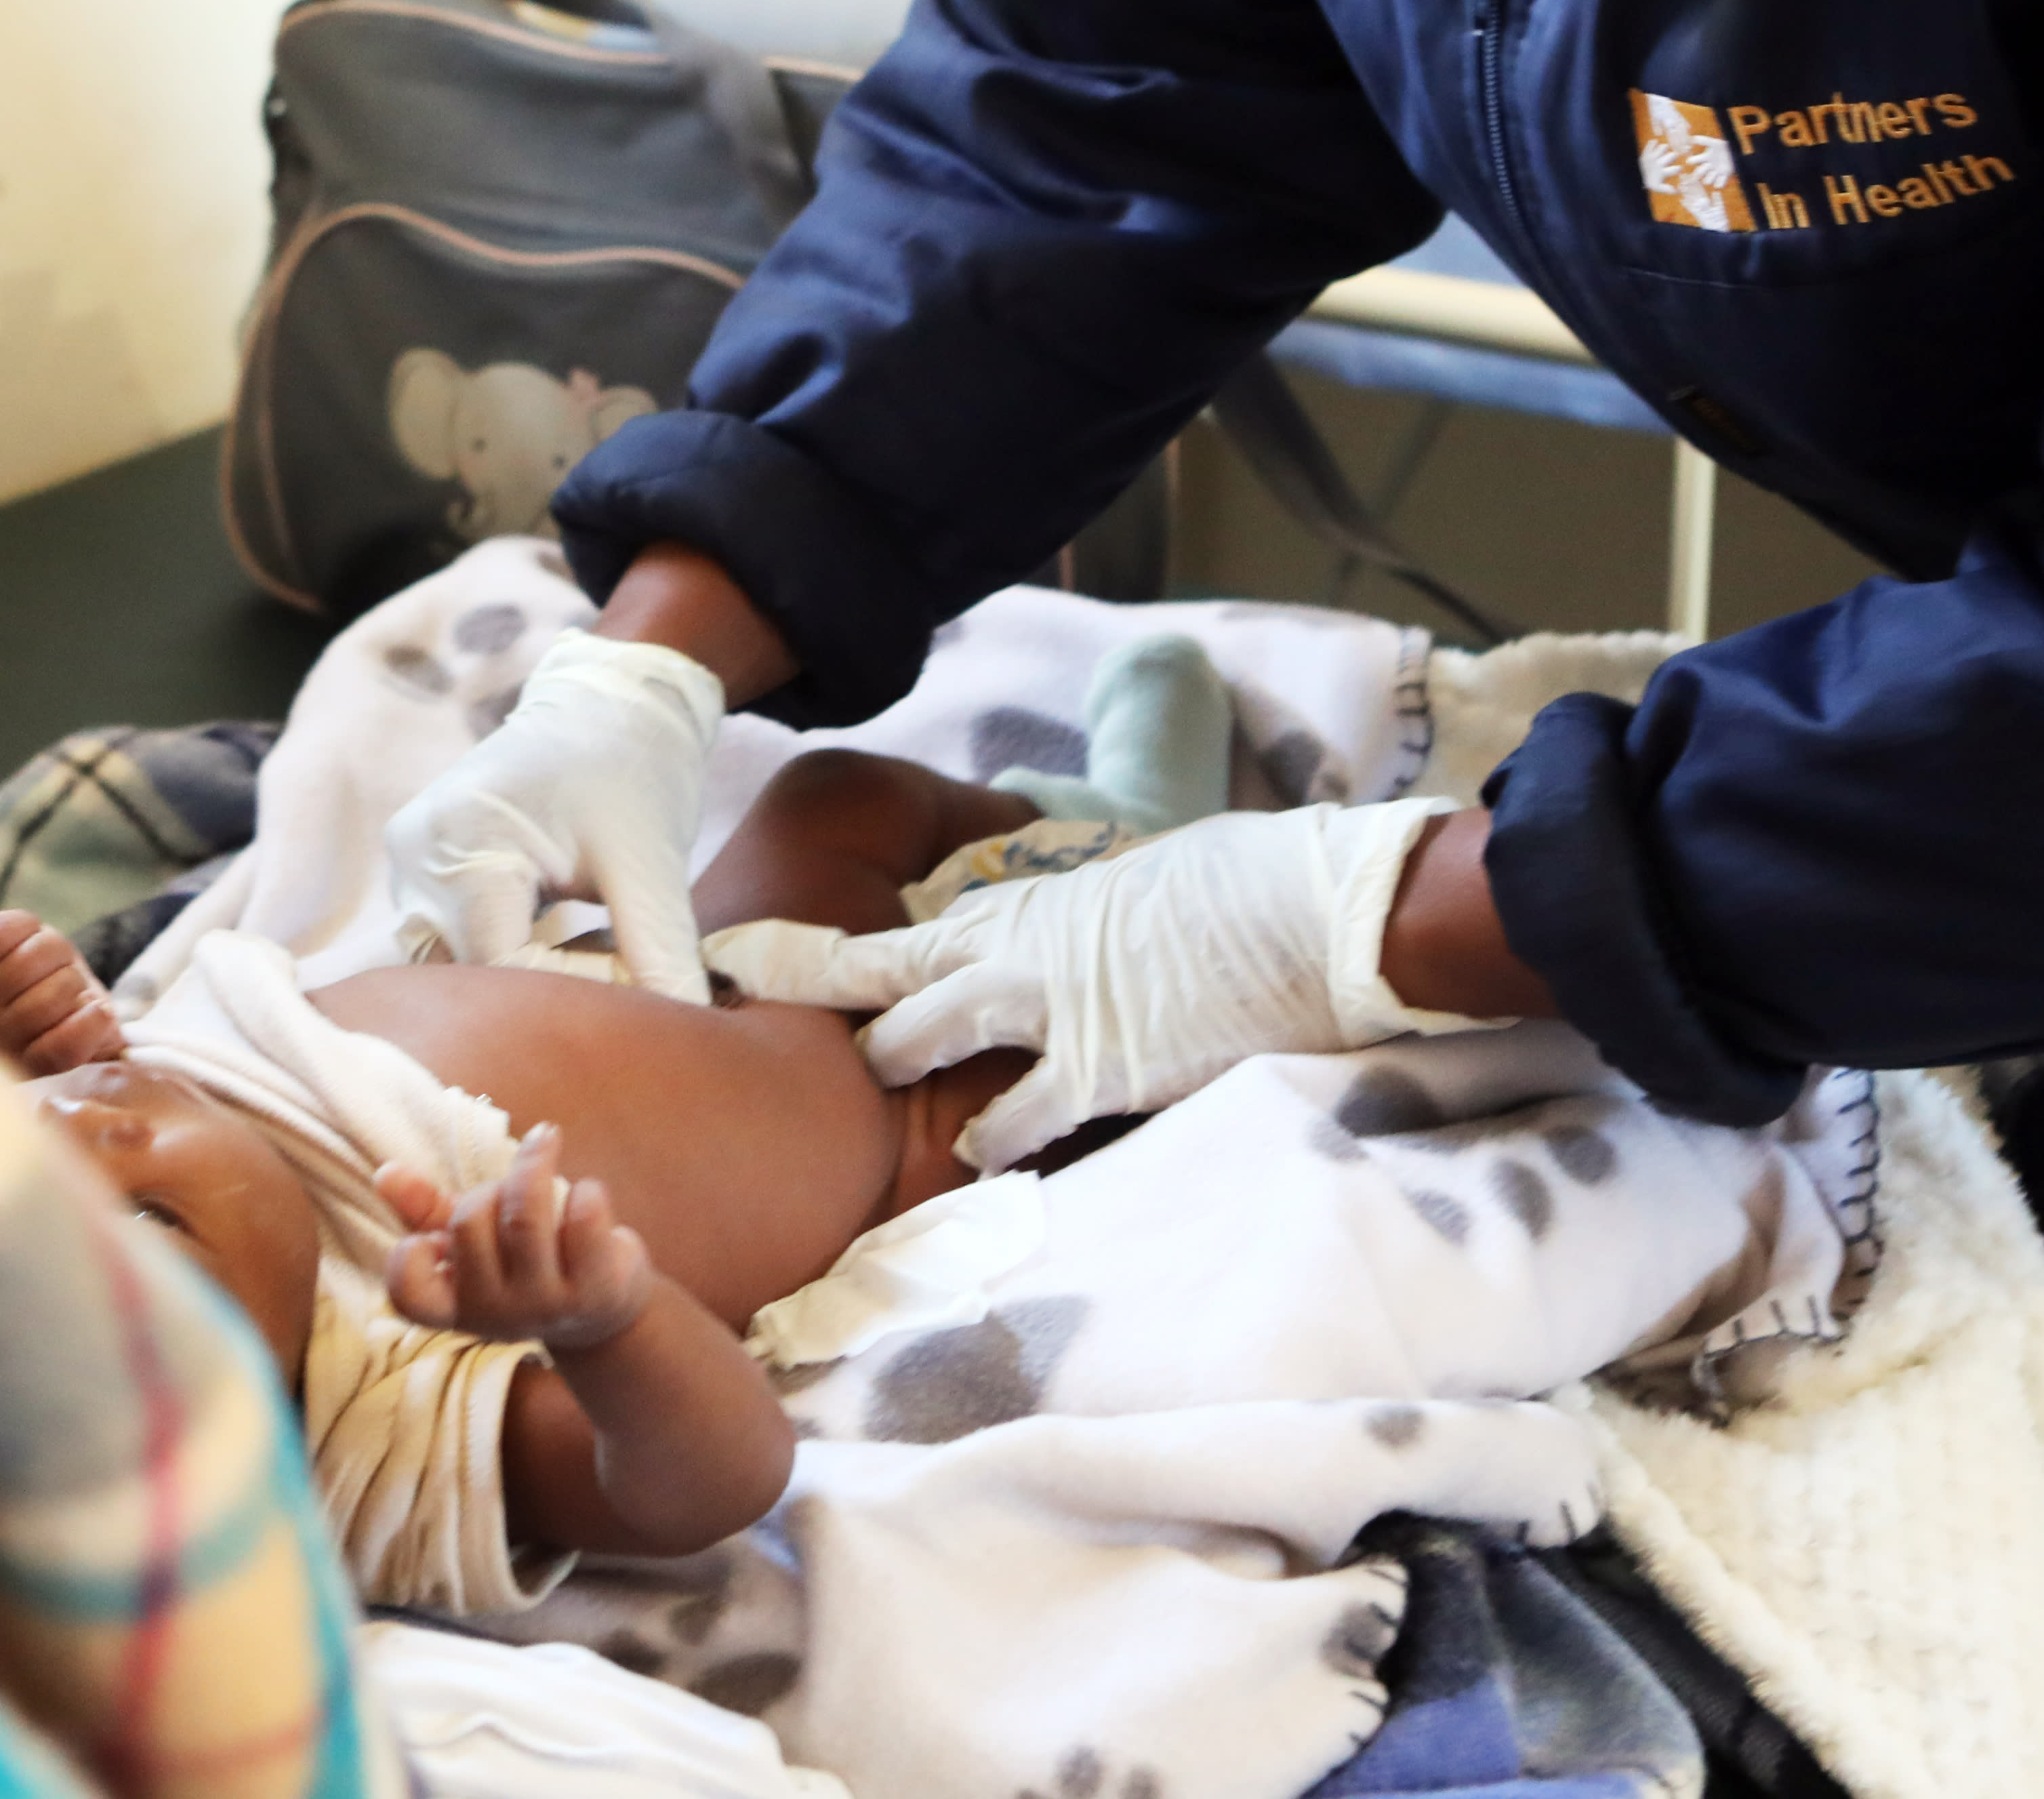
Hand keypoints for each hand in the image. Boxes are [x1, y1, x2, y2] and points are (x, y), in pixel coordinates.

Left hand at [0, 910, 123, 1075]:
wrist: (10, 997)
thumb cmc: (60, 1016)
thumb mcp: (89, 1034)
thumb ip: (101, 1034)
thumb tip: (100, 1014)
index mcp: (32, 1065)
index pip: (61, 1051)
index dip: (89, 1027)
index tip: (99, 1011)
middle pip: (50, 998)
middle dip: (73, 982)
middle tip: (69, 984)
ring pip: (29, 960)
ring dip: (54, 952)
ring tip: (52, 962)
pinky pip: (0, 933)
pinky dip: (24, 926)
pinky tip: (28, 938)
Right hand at [379, 633, 728, 999]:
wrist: (608, 701)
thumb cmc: (631, 769)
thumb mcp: (651, 863)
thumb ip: (659, 951)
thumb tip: (688, 1028)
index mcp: (461, 839)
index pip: (502, 964)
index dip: (572, 988)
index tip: (637, 978)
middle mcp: (417, 855)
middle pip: (474, 972)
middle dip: (551, 990)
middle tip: (625, 978)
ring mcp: (412, 863)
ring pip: (461, 966)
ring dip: (527, 978)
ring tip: (598, 954)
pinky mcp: (425, 870)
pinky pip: (458, 940)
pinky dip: (511, 954)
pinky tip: (566, 939)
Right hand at [379, 1130, 655, 1351]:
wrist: (604, 1314)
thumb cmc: (526, 1265)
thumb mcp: (475, 1247)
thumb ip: (426, 1212)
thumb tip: (384, 1173)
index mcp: (457, 1306)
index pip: (409, 1294)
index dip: (408, 1256)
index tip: (433, 1239)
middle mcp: (497, 1314)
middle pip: (471, 1222)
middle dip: (490, 1188)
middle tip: (511, 1190)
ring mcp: (547, 1305)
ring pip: (524, 1214)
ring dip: (533, 1165)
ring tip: (545, 1144)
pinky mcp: (595, 1291)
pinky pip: (583, 1217)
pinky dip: (587, 1190)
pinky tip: (589, 1194)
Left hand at [717, 799, 1498, 1169]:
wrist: (1307, 909)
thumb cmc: (1238, 887)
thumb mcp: (1135, 896)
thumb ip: (1077, 935)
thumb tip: (1078, 960)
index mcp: (1023, 908)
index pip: (892, 937)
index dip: (809, 956)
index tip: (736, 964)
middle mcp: (1013, 949)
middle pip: (878, 974)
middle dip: (828, 1014)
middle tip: (779, 1051)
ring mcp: (1048, 1004)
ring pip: (924, 1033)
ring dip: (899, 1067)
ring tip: (882, 1102)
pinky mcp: (1098, 1063)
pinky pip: (1018, 1113)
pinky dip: (991, 1138)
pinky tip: (975, 1156)